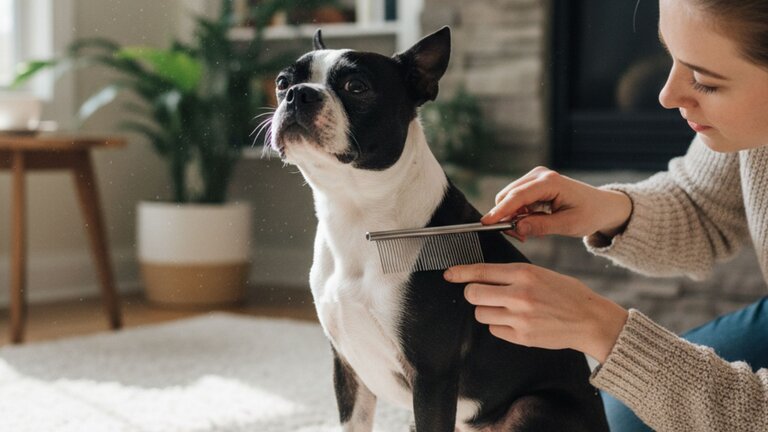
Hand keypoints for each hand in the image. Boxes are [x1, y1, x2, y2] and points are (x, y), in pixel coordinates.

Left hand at [444, 263, 627, 362]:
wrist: (589, 320)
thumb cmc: (566, 294)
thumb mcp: (541, 274)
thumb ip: (512, 275)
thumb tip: (482, 276)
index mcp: (524, 274)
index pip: (481, 271)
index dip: (460, 273)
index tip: (449, 274)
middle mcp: (519, 295)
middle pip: (473, 294)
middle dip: (473, 293)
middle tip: (482, 294)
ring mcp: (520, 318)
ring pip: (481, 314)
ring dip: (488, 310)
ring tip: (506, 308)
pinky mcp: (522, 337)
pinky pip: (494, 330)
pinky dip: (500, 326)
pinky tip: (516, 322)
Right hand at [481, 167, 632, 241]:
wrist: (602, 206)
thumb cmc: (590, 213)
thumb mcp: (568, 225)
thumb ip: (541, 226)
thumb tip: (517, 228)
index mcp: (550, 182)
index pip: (518, 196)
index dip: (500, 210)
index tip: (486, 223)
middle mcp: (539, 175)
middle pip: (508, 196)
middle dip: (506, 217)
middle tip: (520, 236)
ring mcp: (535, 178)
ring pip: (509, 198)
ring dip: (512, 217)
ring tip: (527, 232)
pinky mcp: (533, 184)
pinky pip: (515, 200)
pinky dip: (517, 214)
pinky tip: (529, 224)